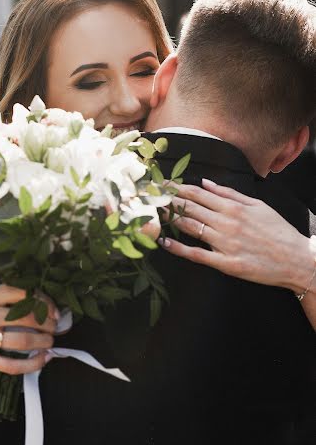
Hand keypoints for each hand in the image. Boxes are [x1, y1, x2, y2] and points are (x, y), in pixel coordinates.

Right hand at [0, 285, 58, 376]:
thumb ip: (5, 300)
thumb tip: (42, 305)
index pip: (23, 294)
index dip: (44, 303)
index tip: (55, 311)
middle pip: (26, 318)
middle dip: (47, 324)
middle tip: (56, 328)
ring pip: (22, 341)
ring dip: (43, 342)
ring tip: (50, 343)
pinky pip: (11, 364)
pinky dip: (32, 363)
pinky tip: (42, 360)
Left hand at [159, 179, 314, 292]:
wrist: (296, 259)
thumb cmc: (278, 231)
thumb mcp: (258, 204)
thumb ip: (230, 193)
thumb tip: (206, 182)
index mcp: (233, 207)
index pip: (197, 193)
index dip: (176, 188)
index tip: (160, 184)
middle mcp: (226, 222)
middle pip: (189, 207)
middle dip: (167, 200)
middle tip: (148, 195)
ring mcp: (225, 243)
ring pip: (190, 227)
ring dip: (170, 218)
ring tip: (152, 212)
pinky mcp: (226, 263)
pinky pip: (198, 254)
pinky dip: (179, 248)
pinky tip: (165, 242)